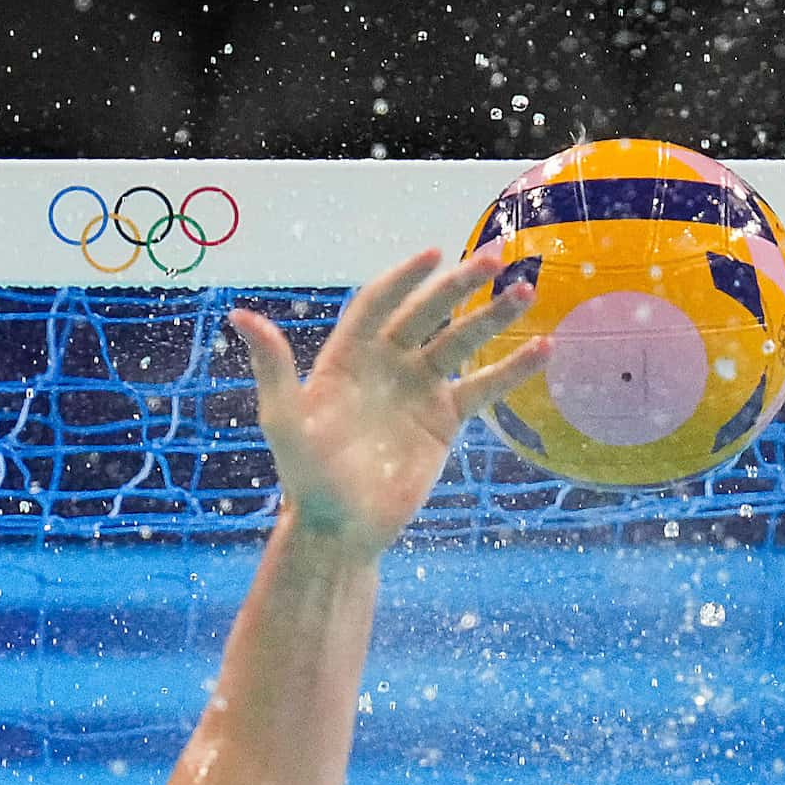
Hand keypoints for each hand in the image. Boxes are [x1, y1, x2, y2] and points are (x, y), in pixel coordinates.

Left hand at [230, 248, 546, 557]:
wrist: (341, 529)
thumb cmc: (307, 478)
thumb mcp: (285, 422)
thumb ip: (273, 368)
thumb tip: (241, 317)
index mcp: (348, 356)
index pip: (381, 303)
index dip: (406, 278)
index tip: (434, 255)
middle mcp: (386, 364)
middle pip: (428, 312)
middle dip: (460, 285)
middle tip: (495, 259)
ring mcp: (419, 390)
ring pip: (461, 342)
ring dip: (493, 317)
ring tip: (526, 292)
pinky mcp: (444, 421)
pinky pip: (483, 388)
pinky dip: (511, 370)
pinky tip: (543, 349)